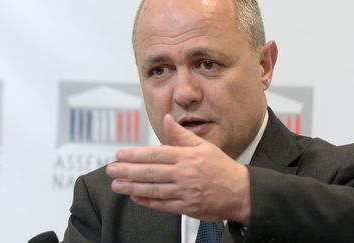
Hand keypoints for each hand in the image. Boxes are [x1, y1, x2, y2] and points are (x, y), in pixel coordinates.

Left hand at [106, 114, 250, 223]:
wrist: (241, 192)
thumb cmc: (221, 168)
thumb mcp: (204, 146)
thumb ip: (182, 135)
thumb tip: (167, 120)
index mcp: (187, 156)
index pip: (155, 154)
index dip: (135, 155)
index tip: (120, 155)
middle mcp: (184, 174)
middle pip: (150, 172)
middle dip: (127, 171)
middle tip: (111, 170)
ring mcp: (185, 192)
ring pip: (153, 189)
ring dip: (132, 187)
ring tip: (117, 185)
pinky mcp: (187, 207)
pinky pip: (163, 205)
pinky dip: (147, 201)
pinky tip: (135, 197)